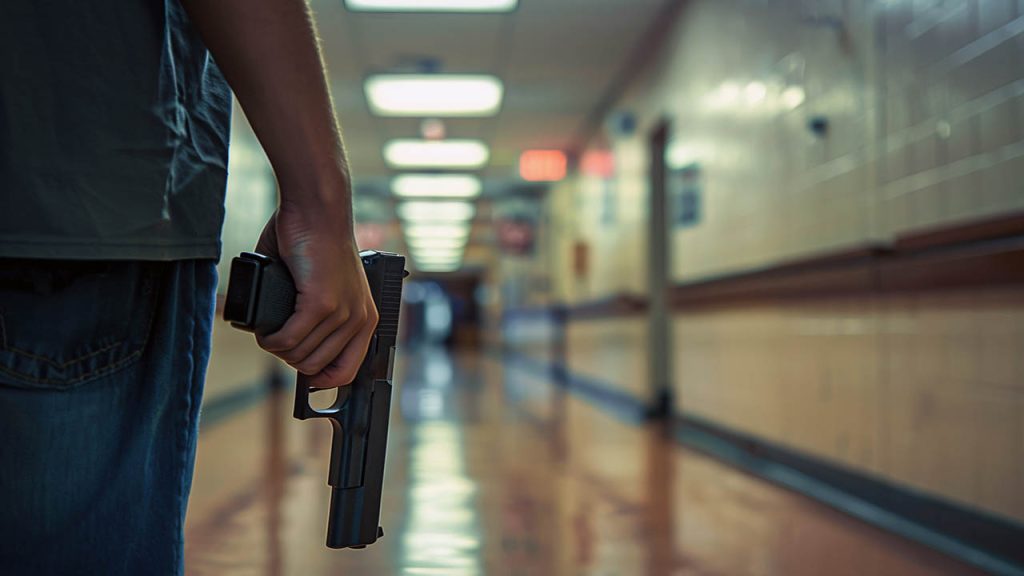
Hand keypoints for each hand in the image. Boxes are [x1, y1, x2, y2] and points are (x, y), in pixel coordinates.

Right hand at [253, 196, 377, 386]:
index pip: (346, 371)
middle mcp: (358, 320)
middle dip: (289, 357)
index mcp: (365, 319)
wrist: (318, 211)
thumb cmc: (316, 242)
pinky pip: (288, 339)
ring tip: (267, 331)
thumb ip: (317, 317)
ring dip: (276, 347)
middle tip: (276, 338)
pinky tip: (265, 329)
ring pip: (298, 355)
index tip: (299, 368)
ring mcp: (341, 313)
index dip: (319, 377)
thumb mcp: (327, 287)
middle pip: (314, 366)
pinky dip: (270, 338)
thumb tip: (292, 344)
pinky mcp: (321, 304)